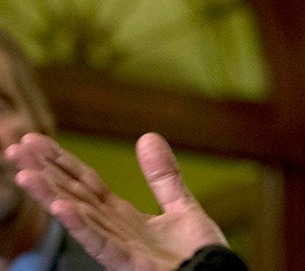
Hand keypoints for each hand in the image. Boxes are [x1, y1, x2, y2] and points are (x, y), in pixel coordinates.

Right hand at [5, 132, 227, 270]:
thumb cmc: (196, 254)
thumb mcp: (181, 206)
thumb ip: (163, 176)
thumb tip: (148, 136)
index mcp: (123, 216)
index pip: (85, 184)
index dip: (61, 162)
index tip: (35, 140)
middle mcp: (114, 230)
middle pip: (73, 196)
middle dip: (44, 174)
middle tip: (15, 148)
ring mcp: (119, 248)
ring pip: (79, 218)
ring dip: (51, 197)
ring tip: (25, 174)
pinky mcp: (130, 263)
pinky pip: (101, 243)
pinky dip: (81, 225)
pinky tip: (61, 208)